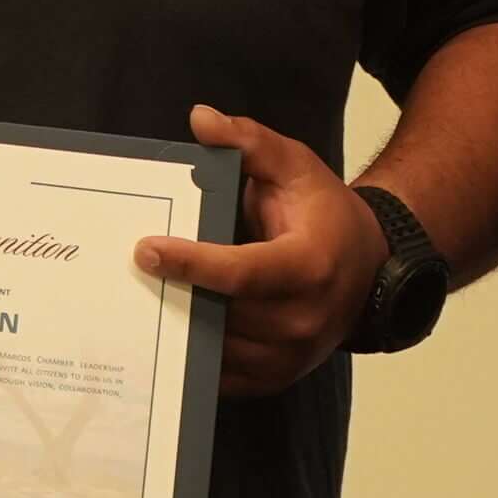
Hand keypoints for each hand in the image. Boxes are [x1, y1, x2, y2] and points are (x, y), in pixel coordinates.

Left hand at [132, 105, 389, 393]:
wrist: (369, 267)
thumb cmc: (326, 214)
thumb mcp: (295, 166)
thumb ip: (248, 142)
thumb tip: (200, 119)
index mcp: (310, 265)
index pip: (241, 272)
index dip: (192, 263)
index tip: (146, 249)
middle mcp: (303, 318)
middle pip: (222, 313)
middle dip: (175, 293)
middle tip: (129, 273)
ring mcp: (291, 356)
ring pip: (218, 348)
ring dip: (179, 323)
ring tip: (141, 296)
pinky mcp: (276, 378)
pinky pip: (222, 374)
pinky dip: (193, 352)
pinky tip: (167, 323)